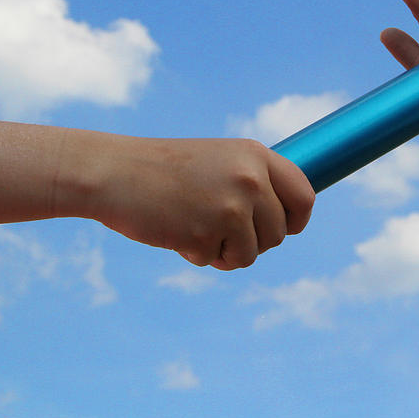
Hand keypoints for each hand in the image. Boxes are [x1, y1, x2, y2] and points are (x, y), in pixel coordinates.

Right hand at [81, 137, 314, 269]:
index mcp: (256, 156)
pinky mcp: (207, 233)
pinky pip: (218, 261)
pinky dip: (198, 255)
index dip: (295, 220)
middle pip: (278, 234)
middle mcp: (251, 179)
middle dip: (252, 241)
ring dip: (225, 251)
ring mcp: (231, 206)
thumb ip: (254, 182)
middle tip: (218, 227)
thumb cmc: (165, 170)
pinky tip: (177, 231)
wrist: (114, 173)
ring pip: (252, 254)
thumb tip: (289, 220)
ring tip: (195, 226)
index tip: (283, 228)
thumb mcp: (220, 161)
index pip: (304, 196)